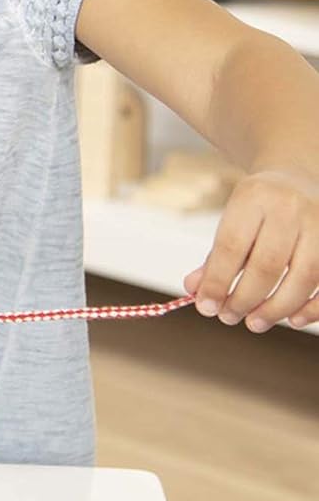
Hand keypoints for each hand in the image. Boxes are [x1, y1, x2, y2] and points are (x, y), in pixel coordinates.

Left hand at [183, 170, 318, 331]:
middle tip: (229, 317)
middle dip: (245, 299)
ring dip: (277, 308)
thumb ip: (215, 256)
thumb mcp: (232, 219)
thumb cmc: (260, 205)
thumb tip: (194, 290)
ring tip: (255, 322)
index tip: (206, 306)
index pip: (232, 246)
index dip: (217, 281)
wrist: (298, 178)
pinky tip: (294, 319)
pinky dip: (312, 306)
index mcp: (253, 197)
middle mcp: (289, 208)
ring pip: (304, 276)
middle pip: (267, 265)